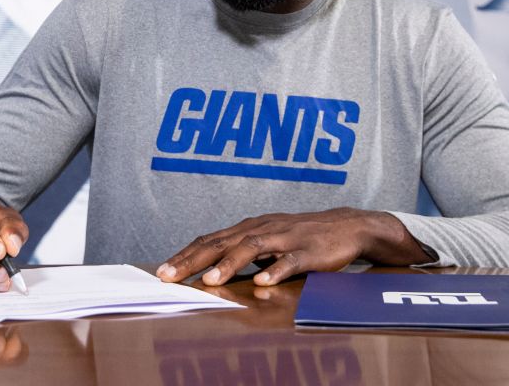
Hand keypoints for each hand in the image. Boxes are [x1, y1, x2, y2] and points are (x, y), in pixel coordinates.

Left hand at [156, 208, 430, 286]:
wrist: (346, 227)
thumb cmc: (300, 237)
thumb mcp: (266, 241)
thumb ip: (239, 252)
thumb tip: (204, 267)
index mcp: (249, 228)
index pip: (209, 240)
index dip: (184, 254)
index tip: (162, 271)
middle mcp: (262, 229)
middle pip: (222, 243)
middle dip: (193, 260)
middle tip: (170, 275)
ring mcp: (285, 238)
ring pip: (252, 249)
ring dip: (229, 264)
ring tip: (210, 280)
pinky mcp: (308, 251)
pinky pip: (290, 261)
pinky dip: (276, 270)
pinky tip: (264, 282)